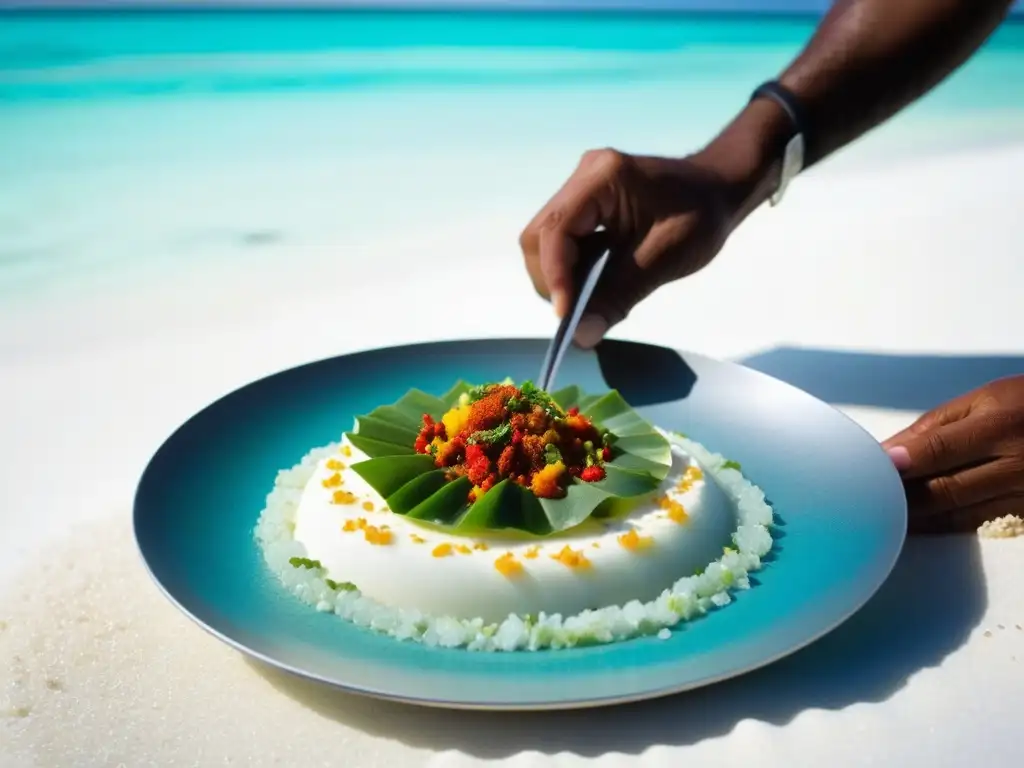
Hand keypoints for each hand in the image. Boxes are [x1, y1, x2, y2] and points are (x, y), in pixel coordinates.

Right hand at [518, 149, 746, 348]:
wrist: (719, 189)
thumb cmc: (701, 216)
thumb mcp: (665, 258)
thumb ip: (619, 296)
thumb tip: (581, 337)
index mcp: (603, 178)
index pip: (556, 230)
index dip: (555, 276)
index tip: (567, 316)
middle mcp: (583, 177)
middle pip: (539, 237)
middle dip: (552, 281)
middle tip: (578, 313)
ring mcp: (580, 189)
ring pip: (544, 243)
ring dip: (560, 278)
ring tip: (592, 298)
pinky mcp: (584, 204)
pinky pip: (562, 243)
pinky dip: (572, 270)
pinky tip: (599, 281)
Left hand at [882, 375, 1023, 533]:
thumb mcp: (984, 400)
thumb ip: (935, 426)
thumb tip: (888, 452)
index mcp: (1000, 425)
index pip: (937, 450)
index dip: (899, 465)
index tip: (868, 473)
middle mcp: (1016, 464)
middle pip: (946, 490)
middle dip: (902, 497)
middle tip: (866, 501)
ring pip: (959, 514)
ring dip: (917, 518)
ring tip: (882, 516)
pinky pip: (978, 524)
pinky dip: (943, 526)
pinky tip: (917, 525)